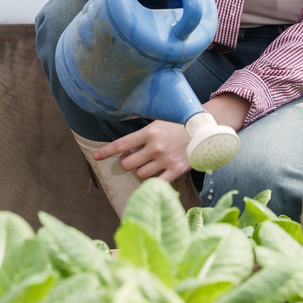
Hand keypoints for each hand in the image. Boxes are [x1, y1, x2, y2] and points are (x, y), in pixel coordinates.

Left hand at [92, 95, 249, 181]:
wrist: (206, 129)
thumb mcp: (159, 119)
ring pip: (141, 174)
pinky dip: (154, 182)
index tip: (96, 156)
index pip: (121, 144)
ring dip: (142, 170)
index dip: (106, 151)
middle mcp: (155, 147)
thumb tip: (123, 123)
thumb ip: (142, 126)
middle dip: (128, 162)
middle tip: (134, 157)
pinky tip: (157, 176)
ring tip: (150, 163)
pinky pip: (158, 183)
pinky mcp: (176, 170)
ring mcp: (166, 160)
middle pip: (128, 164)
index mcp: (149, 132)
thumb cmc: (179, 124)